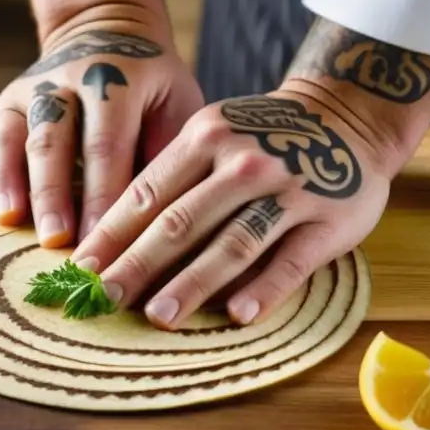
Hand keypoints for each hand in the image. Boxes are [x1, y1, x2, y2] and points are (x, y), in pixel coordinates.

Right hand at [0, 12, 203, 246]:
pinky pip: (0, 141)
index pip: (108, 142)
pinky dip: (0, 179)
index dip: (105, 193)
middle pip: (61, 141)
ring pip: (29, 140)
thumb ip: (169, 150)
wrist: (107, 29)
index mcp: (118, 78)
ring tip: (34, 234)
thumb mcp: (176, 102)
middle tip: (63, 245)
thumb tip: (162, 216)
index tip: (109, 241)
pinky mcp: (11, 101)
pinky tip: (3, 216)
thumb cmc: (153, 87)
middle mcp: (72, 78)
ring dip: (32, 191)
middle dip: (60, 196)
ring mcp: (37, 88)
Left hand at [69, 90, 399, 328]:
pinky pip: (291, 259)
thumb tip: (115, 238)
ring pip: (233, 243)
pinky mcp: (328, 219)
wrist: (348, 114)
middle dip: (138, 263)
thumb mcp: (213, 134)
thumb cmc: (262, 137)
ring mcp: (288, 190)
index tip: (82, 269)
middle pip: (182, 221)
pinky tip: (238, 315)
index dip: (113, 234)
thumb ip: (174, 178)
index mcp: (205, 138)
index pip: (149, 192)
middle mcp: (243, 163)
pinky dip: (264, 288)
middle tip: (105, 298)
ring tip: (159, 316)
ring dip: (193, 282)